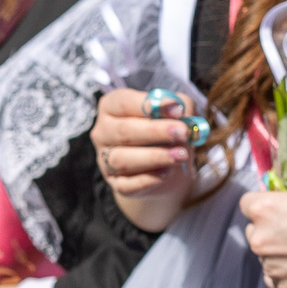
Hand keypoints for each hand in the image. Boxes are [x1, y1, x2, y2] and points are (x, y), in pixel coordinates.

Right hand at [92, 88, 198, 232]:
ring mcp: (105, 160)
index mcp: (111, 106)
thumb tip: (183, 111)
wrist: (168, 165)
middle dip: (156, 131)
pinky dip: (148, 180)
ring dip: (155, 157)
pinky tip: (167, 172)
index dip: (149, 105)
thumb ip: (181, 105)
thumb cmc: (168, 129)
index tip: (177, 110)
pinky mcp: (116, 183)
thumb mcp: (177, 112)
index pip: (124, 102)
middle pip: (124, 130)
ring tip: (181, 155)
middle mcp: (103, 132)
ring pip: (123, 159)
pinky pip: (127, 184)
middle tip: (183, 132)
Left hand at [240, 185, 286, 287]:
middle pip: (254, 231)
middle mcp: (261, 238)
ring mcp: (272, 266)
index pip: (248, 203)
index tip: (280, 207)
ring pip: (266, 256)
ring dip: (279, 253)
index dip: (265, 204)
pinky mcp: (285, 287)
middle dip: (270, 229)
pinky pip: (275, 278)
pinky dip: (286, 273)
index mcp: (266, 209)